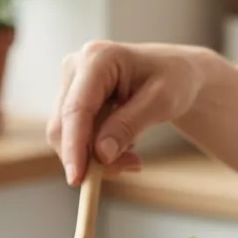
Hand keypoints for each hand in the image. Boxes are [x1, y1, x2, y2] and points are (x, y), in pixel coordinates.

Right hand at [47, 41, 209, 184]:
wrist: (174, 72)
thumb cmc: (173, 79)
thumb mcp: (161, 102)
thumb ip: (129, 126)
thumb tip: (101, 154)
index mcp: (98, 58)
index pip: (77, 109)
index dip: (74, 146)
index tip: (77, 179)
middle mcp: (76, 67)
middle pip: (64, 125)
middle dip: (89, 157)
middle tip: (131, 168)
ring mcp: (71, 83)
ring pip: (66, 135)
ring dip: (96, 157)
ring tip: (134, 158)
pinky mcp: (72, 100)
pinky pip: (74, 136)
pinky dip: (96, 151)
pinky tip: (125, 147)